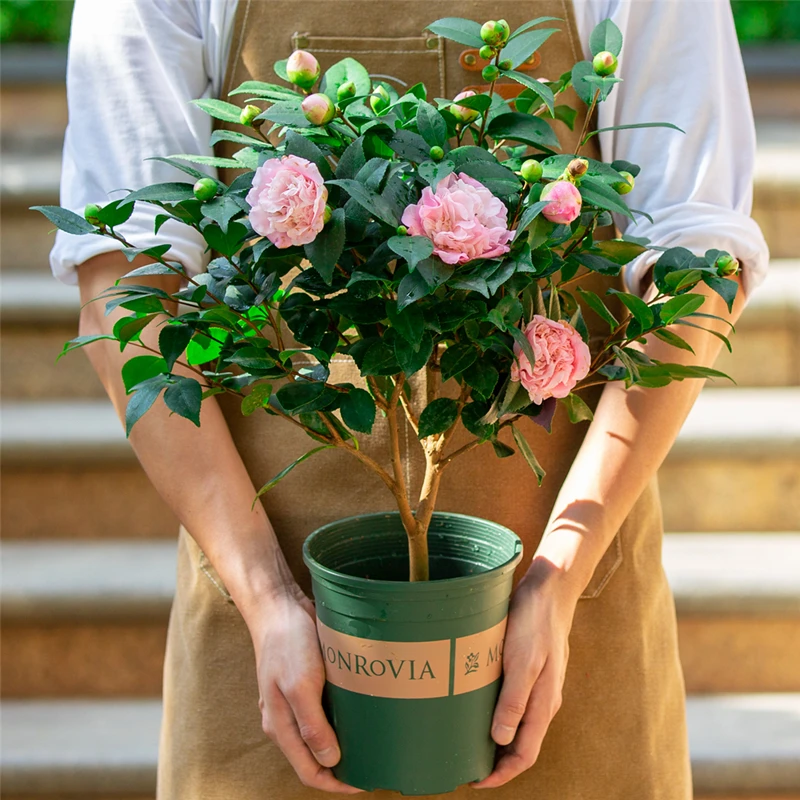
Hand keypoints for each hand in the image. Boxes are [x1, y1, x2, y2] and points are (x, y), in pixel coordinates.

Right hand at [249, 585, 361, 793]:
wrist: (279, 607)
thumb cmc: (287, 643)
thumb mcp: (300, 685)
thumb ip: (312, 725)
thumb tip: (330, 762)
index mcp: (280, 726)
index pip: (309, 772)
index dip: (336, 783)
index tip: (364, 782)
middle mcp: (285, 720)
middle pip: (314, 758)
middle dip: (341, 768)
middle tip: (373, 763)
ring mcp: (293, 703)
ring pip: (319, 736)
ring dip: (341, 745)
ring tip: (370, 743)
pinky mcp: (303, 685)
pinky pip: (322, 713)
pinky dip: (339, 721)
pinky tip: (358, 715)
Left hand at [472, 561, 577, 788]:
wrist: (550, 588)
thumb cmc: (535, 622)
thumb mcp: (522, 661)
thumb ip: (513, 700)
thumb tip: (501, 739)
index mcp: (543, 703)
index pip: (524, 754)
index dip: (502, 774)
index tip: (476, 781)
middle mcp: (543, 699)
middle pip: (521, 742)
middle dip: (497, 760)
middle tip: (465, 761)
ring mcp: (539, 684)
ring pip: (518, 722)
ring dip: (496, 737)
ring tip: (468, 737)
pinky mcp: (531, 668)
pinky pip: (515, 701)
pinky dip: (498, 712)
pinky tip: (479, 703)